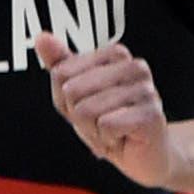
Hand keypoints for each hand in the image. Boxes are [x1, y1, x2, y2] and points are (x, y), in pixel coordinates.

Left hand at [33, 33, 170, 187]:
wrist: (144, 156)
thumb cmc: (110, 121)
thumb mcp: (75, 93)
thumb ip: (59, 64)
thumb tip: (42, 37)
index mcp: (115, 54)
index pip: (61, 73)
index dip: (64, 98)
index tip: (86, 105)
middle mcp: (135, 67)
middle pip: (72, 90)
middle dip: (77, 115)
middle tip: (98, 123)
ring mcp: (146, 90)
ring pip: (86, 110)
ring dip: (92, 130)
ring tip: (111, 132)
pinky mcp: (151, 115)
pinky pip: (105, 125)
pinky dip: (105, 139)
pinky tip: (121, 139)